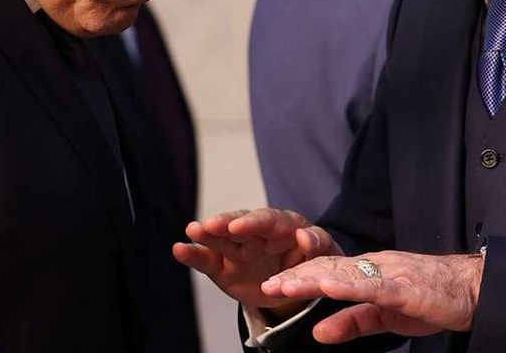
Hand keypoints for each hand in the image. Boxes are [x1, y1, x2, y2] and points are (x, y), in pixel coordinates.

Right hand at [173, 207, 343, 314]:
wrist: (298, 286)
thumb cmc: (315, 263)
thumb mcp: (326, 254)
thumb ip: (319, 244)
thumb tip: (305, 236)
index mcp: (284, 226)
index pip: (268, 220)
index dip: (254, 223)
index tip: (240, 227)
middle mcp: (257, 233)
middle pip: (240, 224)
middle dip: (226, 223)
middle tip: (210, 225)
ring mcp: (238, 249)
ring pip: (220, 238)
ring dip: (206, 234)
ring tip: (192, 230)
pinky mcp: (224, 268)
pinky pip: (207, 261)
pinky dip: (193, 255)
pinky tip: (179, 249)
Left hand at [260, 250, 484, 342]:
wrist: (473, 290)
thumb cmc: (430, 300)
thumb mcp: (383, 317)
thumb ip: (351, 322)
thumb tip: (317, 332)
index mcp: (369, 272)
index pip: (328, 273)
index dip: (299, 278)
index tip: (270, 286)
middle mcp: (375, 267)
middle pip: (330, 270)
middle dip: (297, 277)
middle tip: (267, 284)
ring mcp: (390, 274)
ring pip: (346, 274)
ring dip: (314, 278)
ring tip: (287, 284)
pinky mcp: (406, 288)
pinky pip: (374, 286)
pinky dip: (351, 285)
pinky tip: (330, 286)